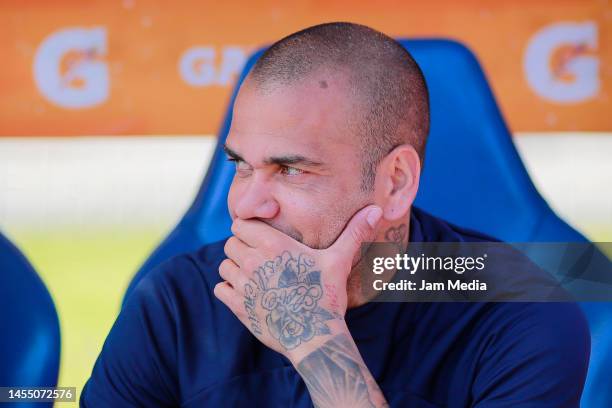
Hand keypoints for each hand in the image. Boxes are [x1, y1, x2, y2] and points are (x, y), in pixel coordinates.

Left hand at [214, 205, 382, 357]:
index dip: (249, 230)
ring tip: (255, 277)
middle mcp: (253, 261)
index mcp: (273, 245)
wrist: (315, 336)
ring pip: (224, 266)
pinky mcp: (238, 306)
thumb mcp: (339, 261)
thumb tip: (377, 209)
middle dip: (242, 248)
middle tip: (260, 259)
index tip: (262, 239)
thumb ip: (354, 233)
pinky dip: (229, 290)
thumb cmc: (326, 296)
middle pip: (230, 243)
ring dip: (235, 269)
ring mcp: (243, 285)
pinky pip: (220, 289)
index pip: (240, 224)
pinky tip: (248, 294)